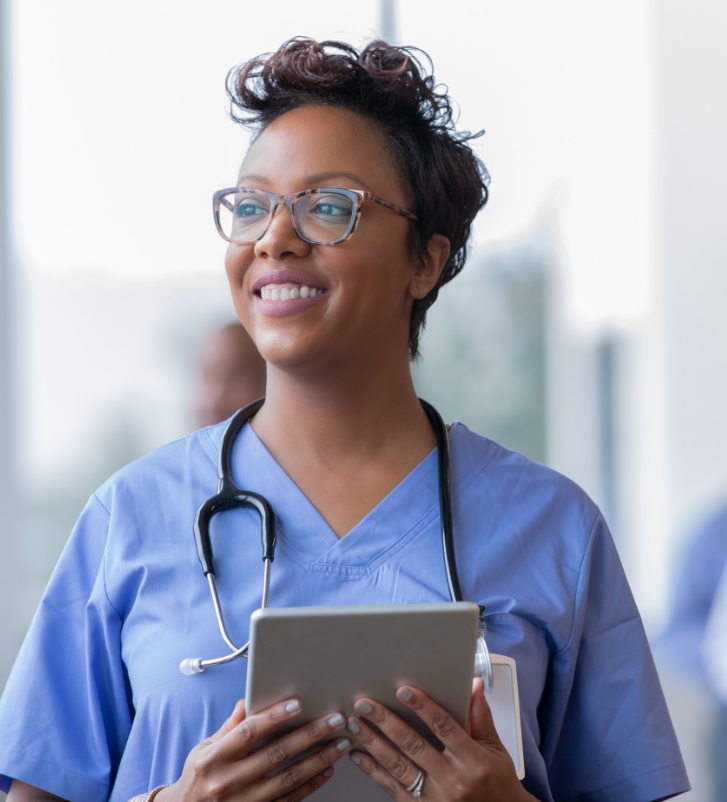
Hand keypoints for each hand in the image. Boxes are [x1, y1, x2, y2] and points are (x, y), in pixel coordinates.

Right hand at [157, 697, 351, 801]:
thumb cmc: (198, 777)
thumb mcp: (204, 748)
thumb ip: (230, 726)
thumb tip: (249, 699)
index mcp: (214, 758)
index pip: (248, 732)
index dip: (272, 717)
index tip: (297, 704)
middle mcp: (229, 781)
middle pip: (276, 754)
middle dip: (310, 735)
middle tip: (334, 720)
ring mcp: (245, 801)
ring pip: (289, 778)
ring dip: (319, 759)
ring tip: (341, 743)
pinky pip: (290, 799)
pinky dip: (311, 784)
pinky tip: (327, 769)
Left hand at [345, 678, 537, 801]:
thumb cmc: (497, 784)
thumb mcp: (496, 749)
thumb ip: (481, 716)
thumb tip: (472, 684)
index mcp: (472, 761)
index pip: (444, 727)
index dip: (423, 707)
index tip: (403, 690)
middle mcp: (452, 780)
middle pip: (414, 745)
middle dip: (386, 722)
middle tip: (365, 704)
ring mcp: (435, 798)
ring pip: (398, 766)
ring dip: (373, 743)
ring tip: (356, 724)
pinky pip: (391, 788)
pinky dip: (372, 771)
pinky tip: (358, 755)